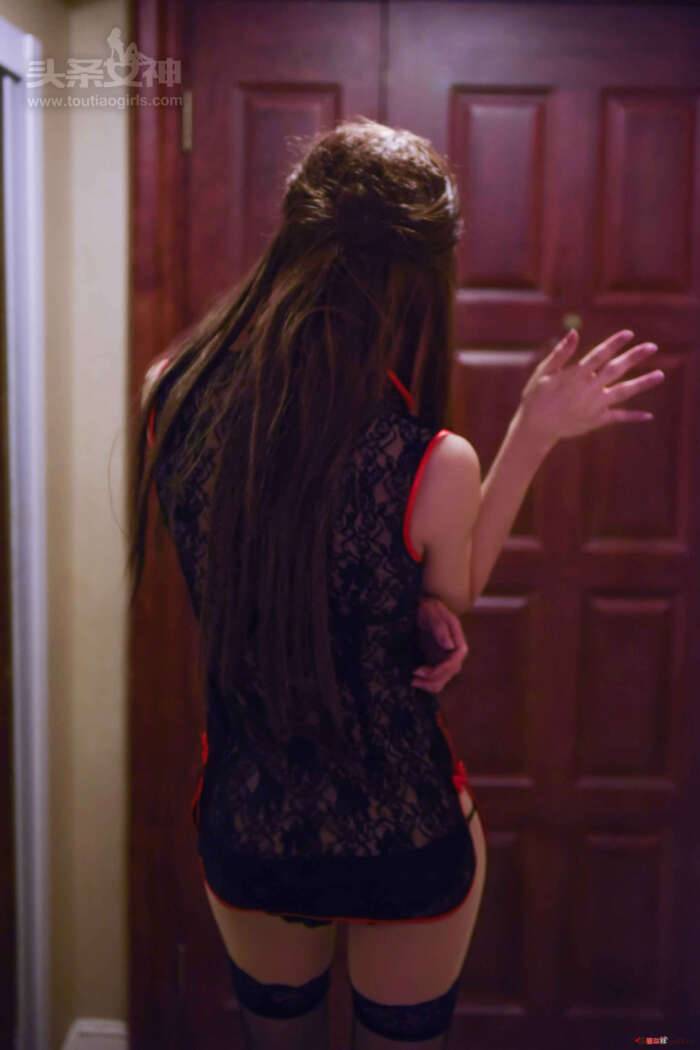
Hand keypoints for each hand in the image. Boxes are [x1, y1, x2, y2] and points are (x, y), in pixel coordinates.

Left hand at [411, 595, 467, 692]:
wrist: (424, 609)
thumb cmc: (429, 608)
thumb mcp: (433, 613)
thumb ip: (440, 627)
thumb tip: (450, 646)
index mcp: (458, 642)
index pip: (454, 662)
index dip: (441, 670)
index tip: (423, 672)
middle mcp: (455, 654)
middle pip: (448, 674)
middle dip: (431, 679)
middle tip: (413, 674)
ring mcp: (447, 660)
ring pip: (442, 680)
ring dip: (428, 684)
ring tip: (413, 680)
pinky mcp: (438, 663)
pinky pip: (435, 678)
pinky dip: (426, 682)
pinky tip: (414, 679)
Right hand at [517, 329, 664, 443]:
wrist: (536, 428)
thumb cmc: (536, 397)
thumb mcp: (543, 373)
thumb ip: (561, 353)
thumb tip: (574, 332)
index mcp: (574, 376)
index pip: (599, 355)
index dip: (614, 343)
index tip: (629, 333)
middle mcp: (588, 389)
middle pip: (615, 370)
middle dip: (634, 357)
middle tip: (652, 347)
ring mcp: (594, 406)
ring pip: (623, 392)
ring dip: (642, 383)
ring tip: (660, 375)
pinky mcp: (596, 420)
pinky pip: (618, 417)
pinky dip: (633, 417)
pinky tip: (648, 415)